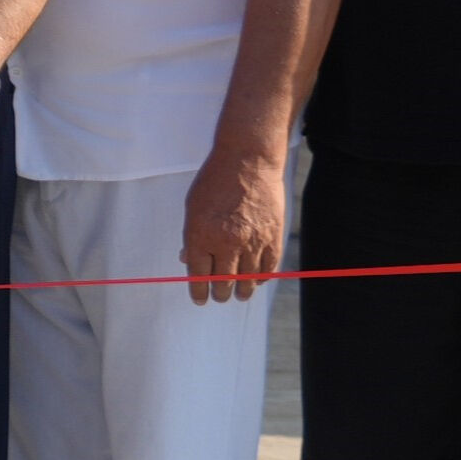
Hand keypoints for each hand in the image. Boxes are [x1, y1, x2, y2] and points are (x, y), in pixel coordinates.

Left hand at [181, 149, 286, 302]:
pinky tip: (256, 281)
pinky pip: (268, 270)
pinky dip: (261, 279)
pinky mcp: (272, 238)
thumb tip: (187, 260)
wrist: (248, 160)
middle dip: (219, 294)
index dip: (198, 292)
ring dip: (241, 292)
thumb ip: (191, 236)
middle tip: (219, 296)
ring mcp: (252, 242)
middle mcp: (226, 243)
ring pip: (247, 282)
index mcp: (201, 236)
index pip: (198, 276)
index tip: (199, 299)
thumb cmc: (215, 180)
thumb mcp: (192, 207)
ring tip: (239, 294)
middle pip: (223, 283)